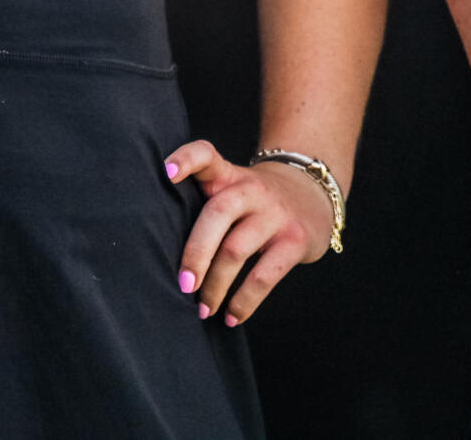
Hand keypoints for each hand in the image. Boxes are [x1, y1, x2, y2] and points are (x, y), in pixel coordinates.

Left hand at [166, 140, 335, 325]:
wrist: (313, 193)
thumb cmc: (255, 202)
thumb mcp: (233, 186)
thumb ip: (204, 204)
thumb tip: (157, 253)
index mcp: (228, 175)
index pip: (206, 155)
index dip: (186, 159)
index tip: (166, 172)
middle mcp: (250, 190)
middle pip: (216, 214)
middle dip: (195, 254)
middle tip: (183, 285)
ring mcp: (274, 214)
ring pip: (235, 250)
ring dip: (215, 286)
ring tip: (203, 310)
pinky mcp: (295, 240)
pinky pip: (264, 275)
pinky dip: (244, 301)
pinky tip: (232, 316)